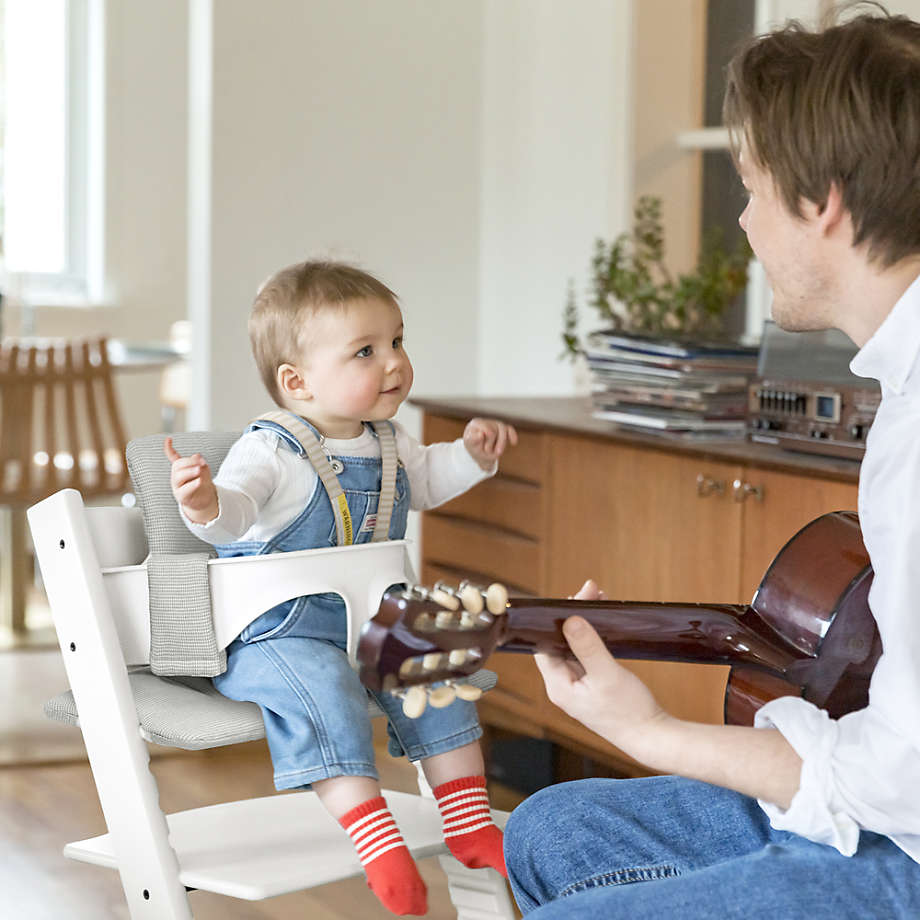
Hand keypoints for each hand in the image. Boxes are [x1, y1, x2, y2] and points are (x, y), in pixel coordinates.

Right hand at [163, 437, 218, 523]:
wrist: (204, 499)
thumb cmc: (202, 483)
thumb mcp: (204, 470)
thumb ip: (200, 463)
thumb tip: (197, 455)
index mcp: (180, 468)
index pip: (173, 457)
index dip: (169, 448)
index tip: (168, 439)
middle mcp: (176, 476)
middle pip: (177, 466)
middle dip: (189, 462)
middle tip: (202, 462)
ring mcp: (177, 486)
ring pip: (178, 477)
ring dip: (190, 472)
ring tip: (199, 470)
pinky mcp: (182, 496)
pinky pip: (185, 490)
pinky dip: (192, 485)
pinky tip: (198, 481)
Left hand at [463, 418, 517, 470]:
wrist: (479, 452)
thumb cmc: (473, 446)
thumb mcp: (470, 445)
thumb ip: (473, 439)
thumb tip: (481, 434)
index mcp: (476, 423)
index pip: (486, 428)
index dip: (488, 440)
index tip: (484, 449)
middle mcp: (487, 421)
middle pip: (495, 430)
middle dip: (492, 442)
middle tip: (487, 451)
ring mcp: (496, 424)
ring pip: (504, 430)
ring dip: (502, 443)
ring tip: (498, 453)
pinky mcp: (503, 429)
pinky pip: (510, 430)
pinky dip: (512, 436)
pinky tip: (513, 443)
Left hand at [534, 582, 668, 753]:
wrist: (654, 737)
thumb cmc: (630, 712)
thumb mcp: (607, 675)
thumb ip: (587, 647)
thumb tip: (569, 619)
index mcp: (558, 686)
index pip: (544, 644)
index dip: (555, 619)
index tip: (573, 598)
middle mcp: (563, 686)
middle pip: (558, 642)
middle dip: (572, 616)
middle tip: (591, 591)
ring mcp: (578, 686)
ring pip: (573, 647)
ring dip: (583, 624)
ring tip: (598, 599)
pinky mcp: (592, 685)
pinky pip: (586, 654)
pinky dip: (592, 637)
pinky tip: (603, 623)